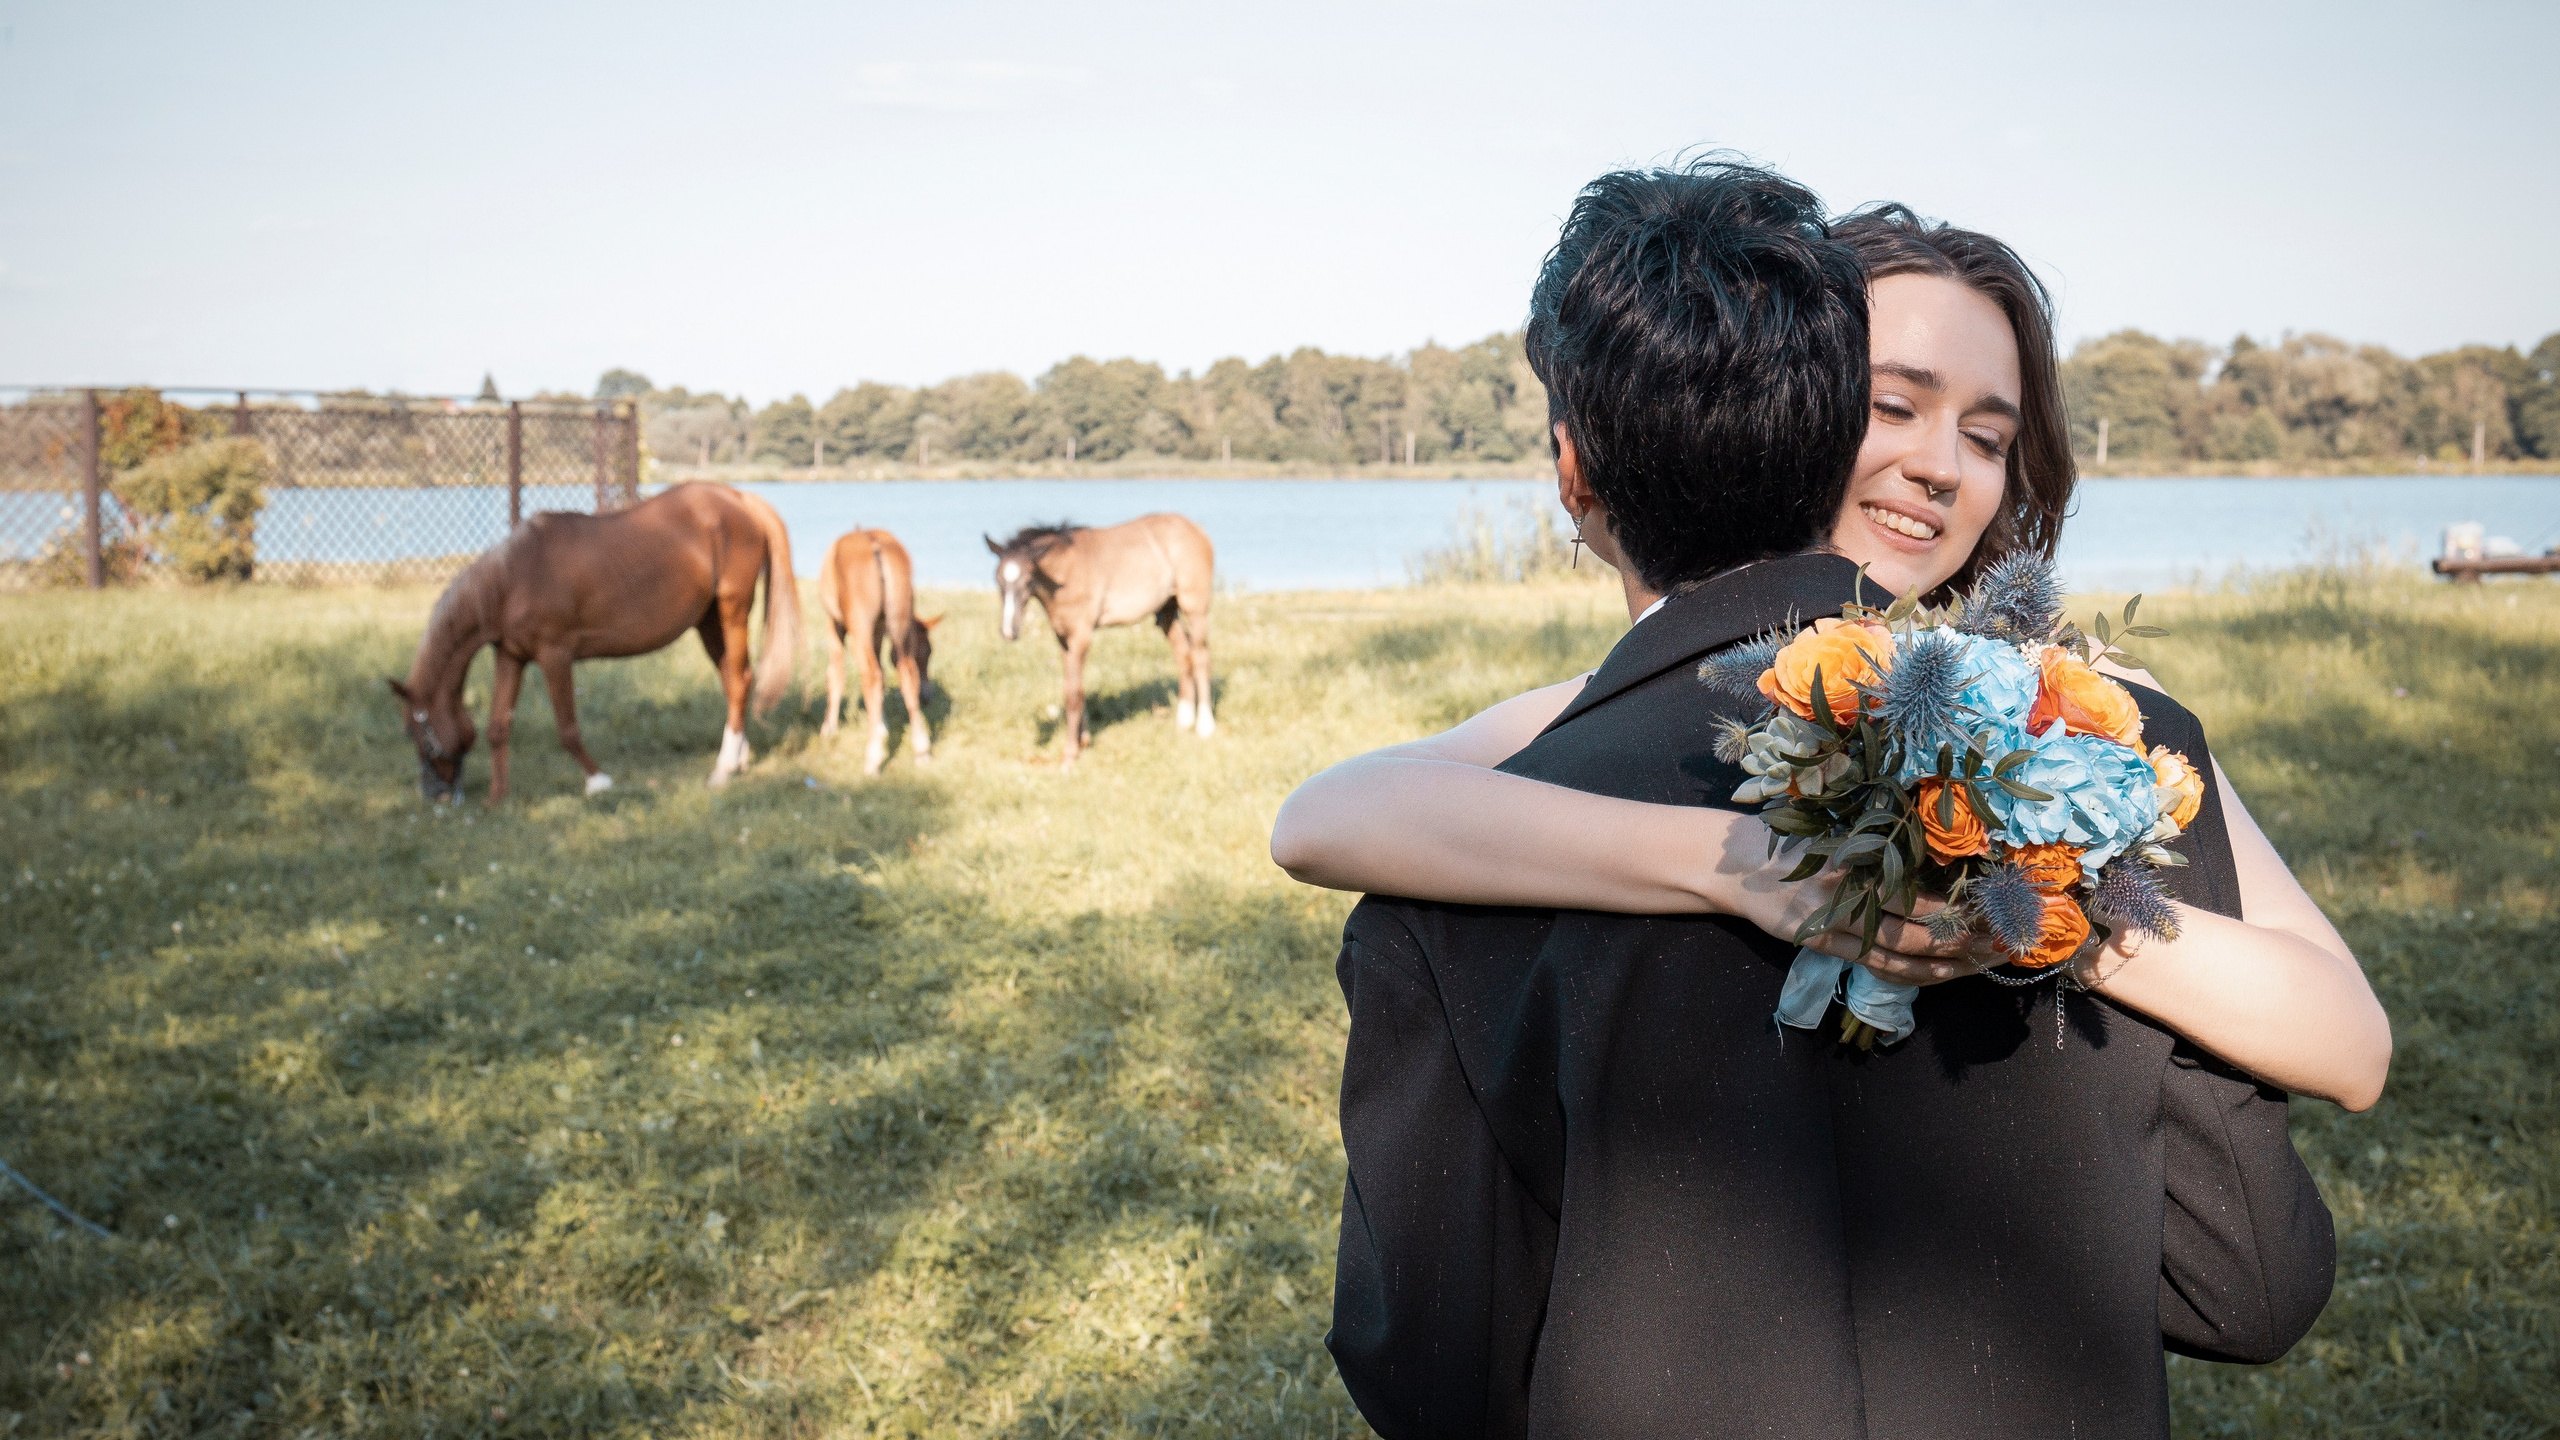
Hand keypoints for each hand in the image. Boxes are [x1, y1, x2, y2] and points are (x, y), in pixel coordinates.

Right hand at [1712, 823, 1990, 986]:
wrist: (1739, 864)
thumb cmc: (1796, 841)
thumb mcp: (1841, 835)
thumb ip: (1882, 851)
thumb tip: (1945, 862)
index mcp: (1857, 863)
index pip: (1920, 893)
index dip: (1959, 908)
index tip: (1996, 909)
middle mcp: (1847, 897)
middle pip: (1916, 931)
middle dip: (1963, 941)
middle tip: (2004, 943)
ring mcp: (1833, 925)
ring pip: (1900, 957)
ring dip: (1946, 965)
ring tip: (1982, 964)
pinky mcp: (1821, 944)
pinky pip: (1876, 965)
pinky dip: (1913, 974)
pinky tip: (1941, 974)